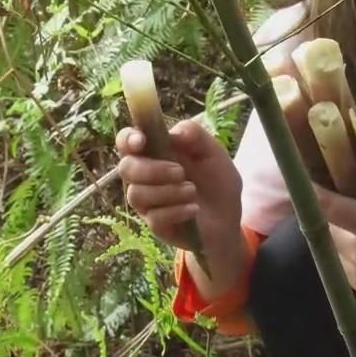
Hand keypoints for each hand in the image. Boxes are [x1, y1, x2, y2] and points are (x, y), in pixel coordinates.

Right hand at [115, 119, 246, 290]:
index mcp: (154, 152)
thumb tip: (175, 132)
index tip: (140, 141)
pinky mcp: (155, 224)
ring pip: (137, 194)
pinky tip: (193, 209)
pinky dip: (176, 211)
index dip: (127, 139)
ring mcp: (147, 202)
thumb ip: (196, 136)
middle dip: (152, 170)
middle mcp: (144, 176)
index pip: (127, 141)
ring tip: (192, 191)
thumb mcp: (213, 153)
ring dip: (168, 191)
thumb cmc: (216, 181)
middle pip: (126, 168)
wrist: (228, 218)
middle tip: (180, 172)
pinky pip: (154, 217)